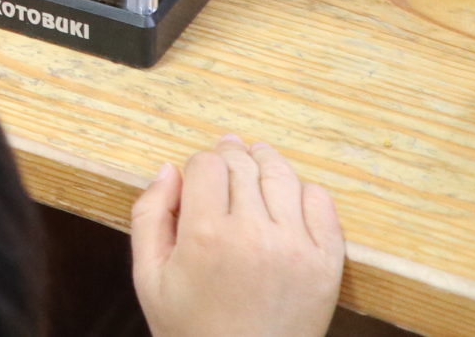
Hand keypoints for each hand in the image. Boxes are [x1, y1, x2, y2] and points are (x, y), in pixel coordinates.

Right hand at [130, 136, 343, 336]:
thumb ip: (149, 216)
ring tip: (257, 162)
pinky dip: (304, 191)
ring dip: (266, 162)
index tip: (198, 175)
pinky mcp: (325, 263)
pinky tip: (288, 198)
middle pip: (243, 164)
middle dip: (231, 155)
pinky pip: (321, 203)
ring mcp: (295, 248)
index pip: (206, 164)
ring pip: (282, 175)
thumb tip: (168, 170)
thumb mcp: (149, 278)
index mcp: (206, 235)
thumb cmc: (192, 330)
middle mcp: (253, 234)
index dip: (199, 164)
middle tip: (227, 156)